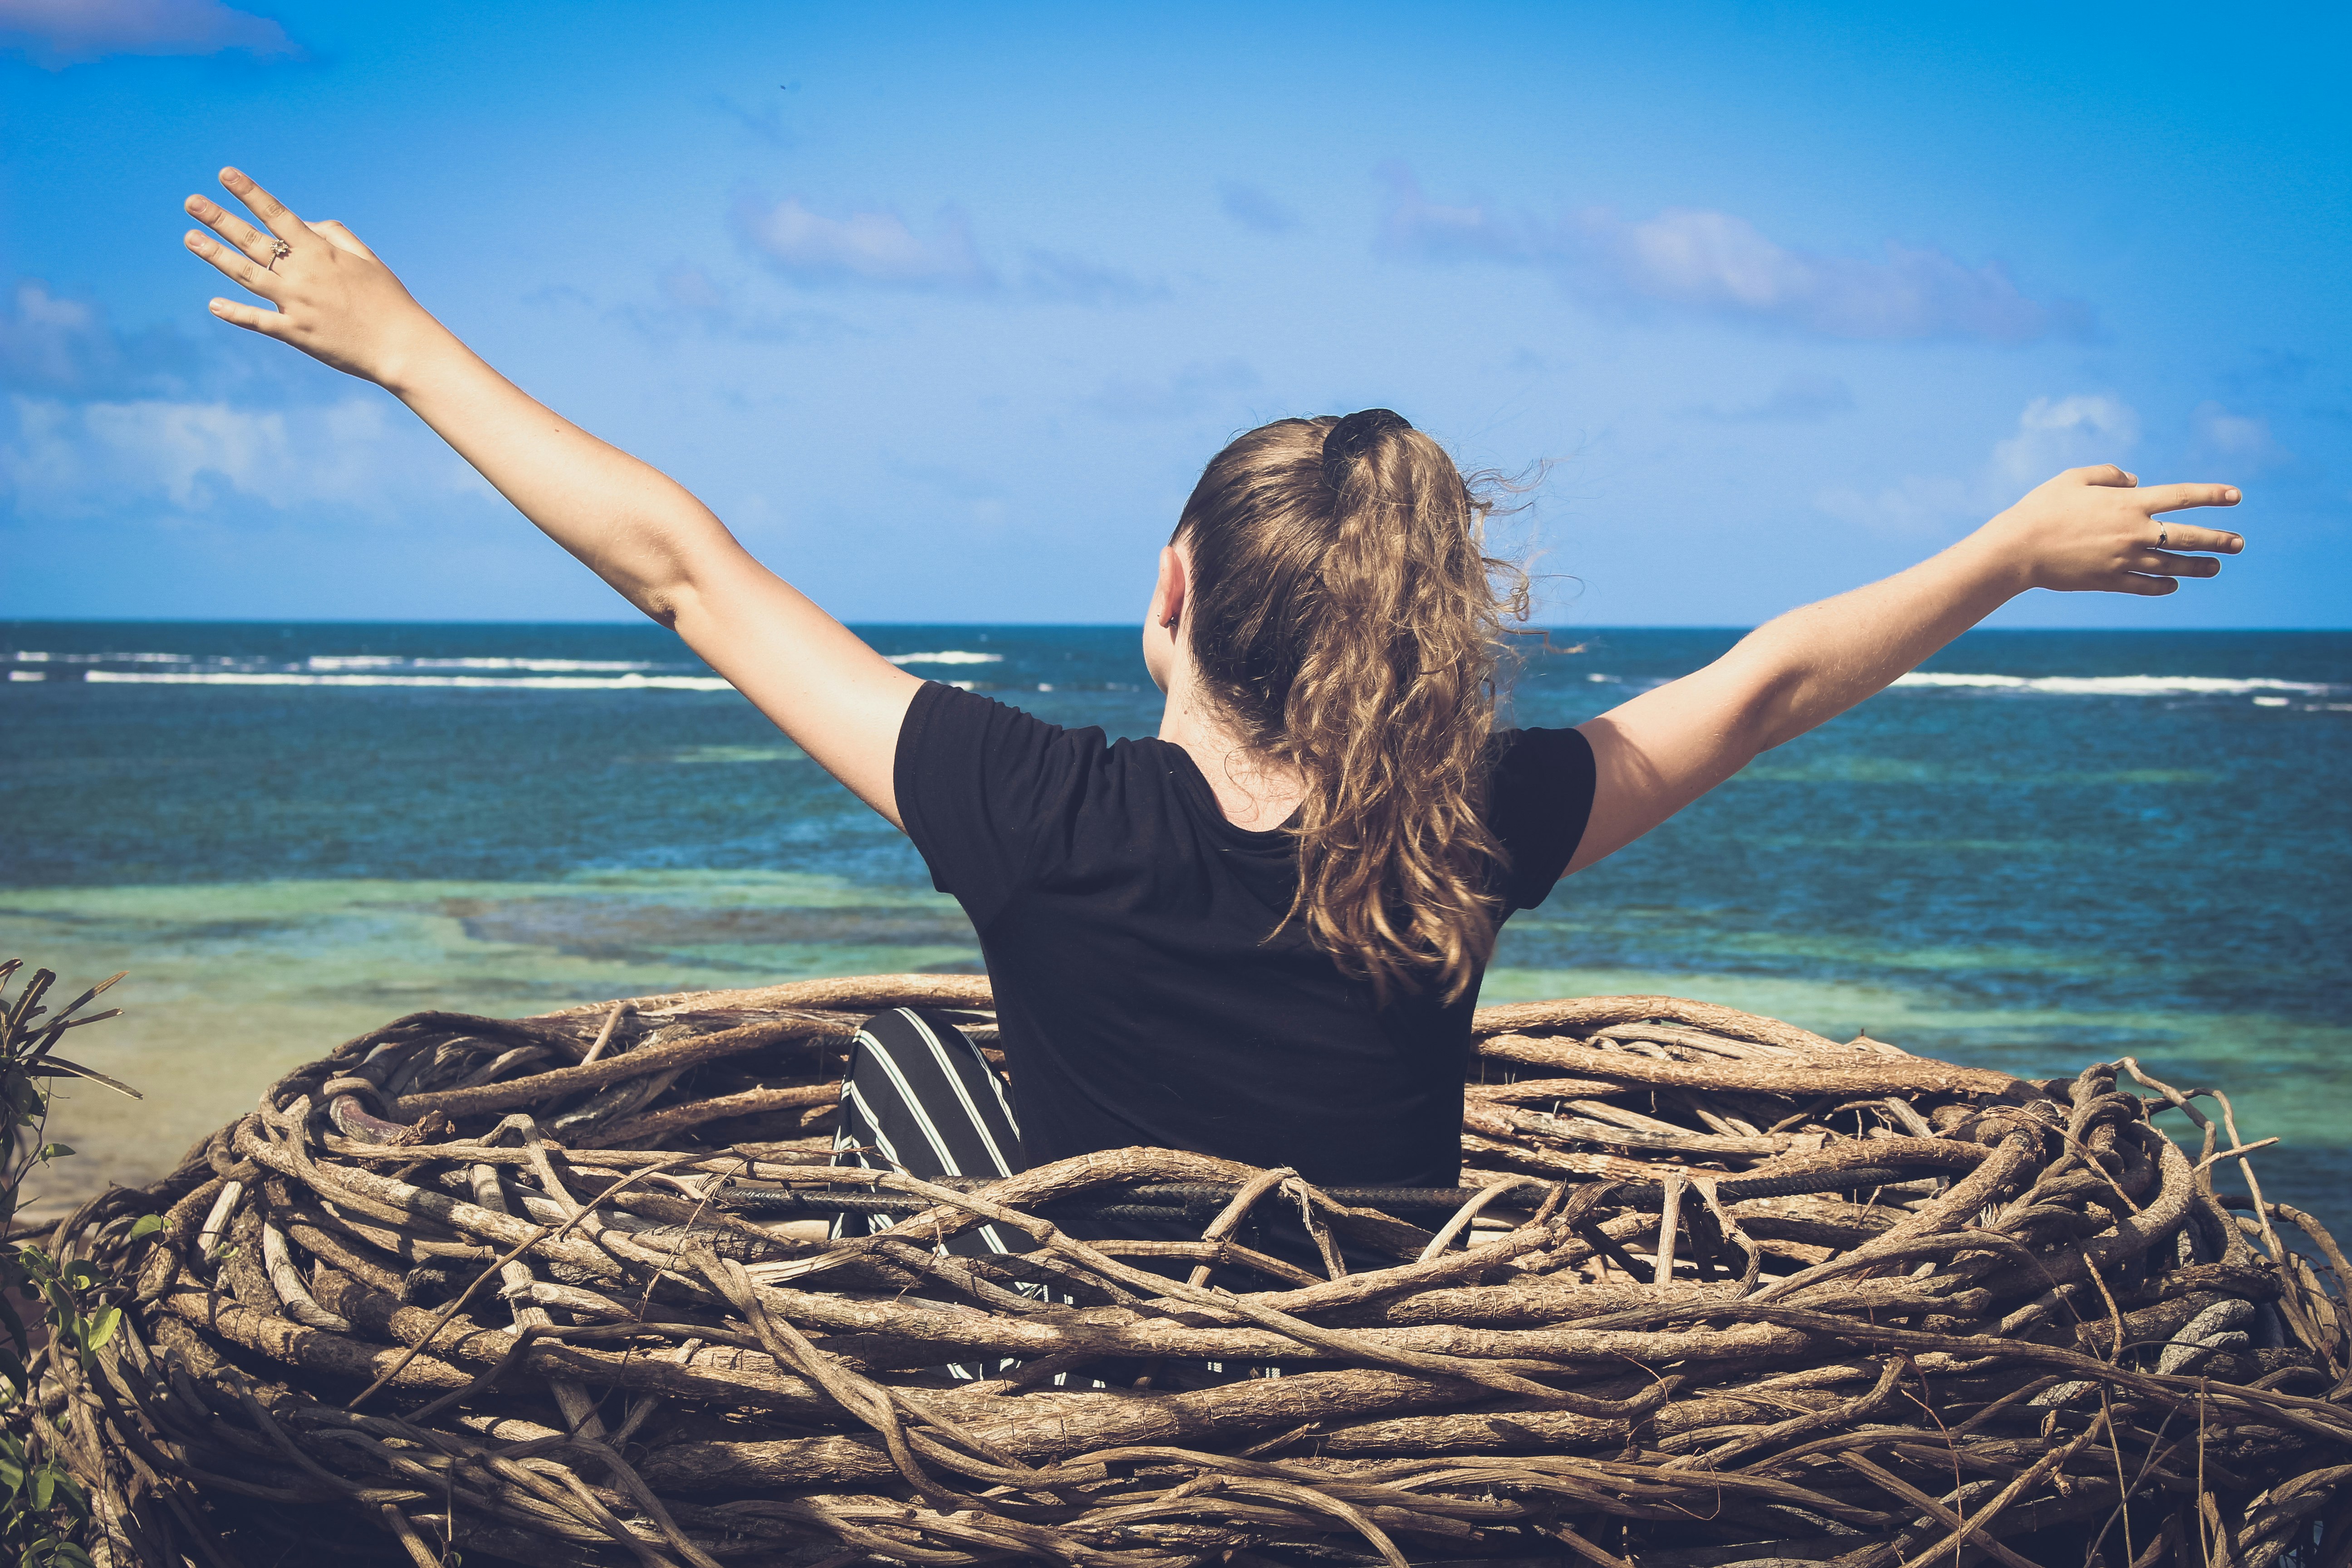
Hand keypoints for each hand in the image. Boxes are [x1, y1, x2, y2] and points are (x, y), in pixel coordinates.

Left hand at [182, 167, 443, 386]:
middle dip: (219, 218)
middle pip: (252, 240)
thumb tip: (302, 224)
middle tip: (191, 201)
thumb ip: (333, 234)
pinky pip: (259, 321)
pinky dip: (235, 313)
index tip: (225, 174)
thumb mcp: (366, 258)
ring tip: (190, 237)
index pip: (277, 214)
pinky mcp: (296, 334)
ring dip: (215, 254)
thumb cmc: (389, 300)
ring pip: (247, 274)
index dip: (249, 192)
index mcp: (321, 252)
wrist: (403, 347)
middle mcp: (303, 274)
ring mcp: (297, 304)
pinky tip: (213, 304)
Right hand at [1982, 464, 2243, 596]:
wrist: (2017, 548)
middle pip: (2188, 536)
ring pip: (2173, 565)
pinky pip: (2146, 586)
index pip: (2182, 496)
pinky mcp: (2109, 581)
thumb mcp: (2074, 477)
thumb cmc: (2042, 508)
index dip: (2212, 495)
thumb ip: (2110, 474)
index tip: (2235, 496)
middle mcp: (2134, 532)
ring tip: (2216, 567)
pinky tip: (2175, 584)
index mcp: (2128, 503)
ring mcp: (2123, 560)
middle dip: (2218, 540)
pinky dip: (2164, 585)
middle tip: (2239, 543)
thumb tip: (2136, 480)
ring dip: (2199, 566)